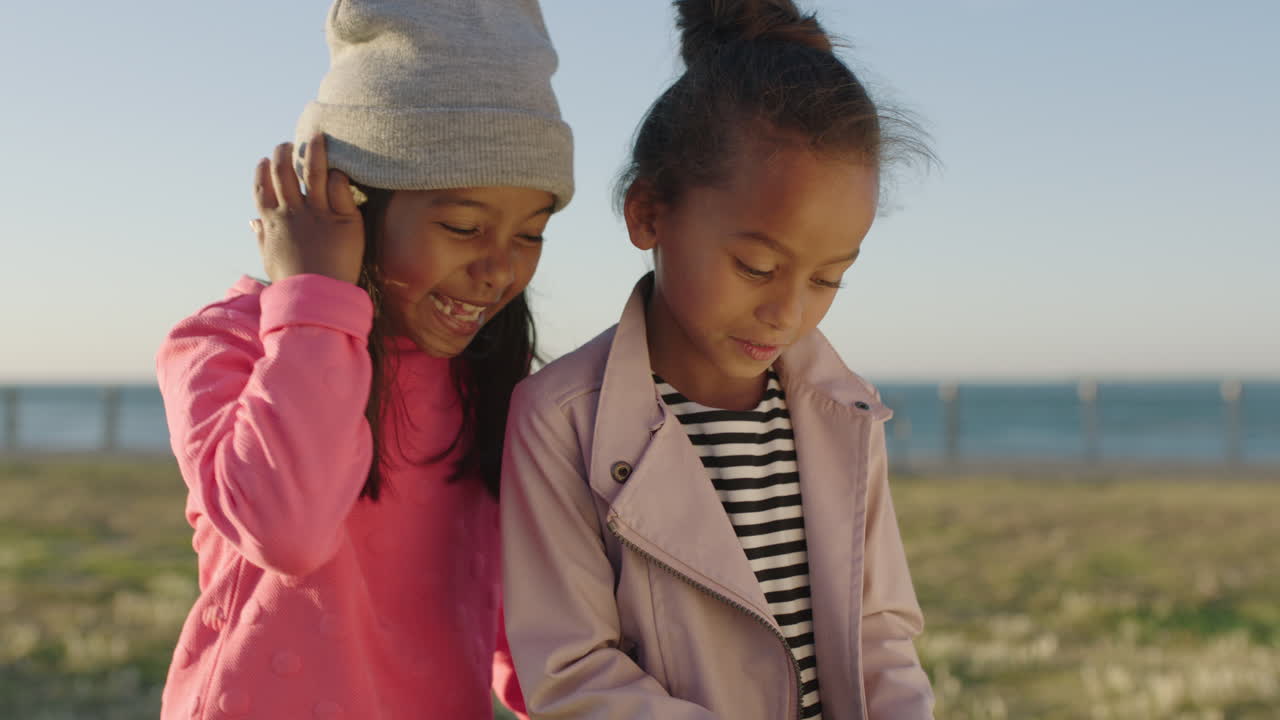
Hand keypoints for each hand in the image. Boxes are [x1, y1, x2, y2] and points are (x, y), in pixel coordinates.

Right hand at [252, 133, 364, 284]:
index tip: (264, 160)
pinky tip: (340, 168)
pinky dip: (337, 175)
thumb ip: (262, 237)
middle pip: (282, 172)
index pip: (261, 188)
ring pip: (312, 172)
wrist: (318, 299)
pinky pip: (338, 187)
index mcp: (272, 222)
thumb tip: (252, 221)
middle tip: (288, 144)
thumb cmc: (295, 284)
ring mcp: (317, 213)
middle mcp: (292, 213)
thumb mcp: (271, 259)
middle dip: (282, 154)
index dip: (261, 171)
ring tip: (317, 136)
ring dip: (312, 150)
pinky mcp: (343, 219)